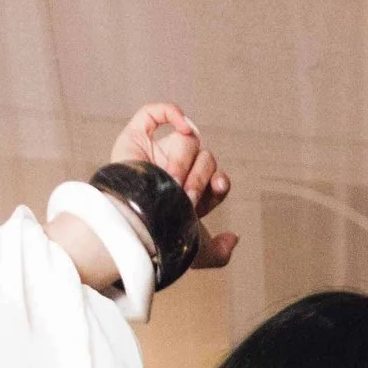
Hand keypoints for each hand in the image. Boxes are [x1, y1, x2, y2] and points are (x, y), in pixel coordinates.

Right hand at [110, 100, 236, 270]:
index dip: (219, 181)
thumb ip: (219, 254)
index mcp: (189, 194)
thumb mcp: (195, 254)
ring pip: (187, 141)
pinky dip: (171, 113)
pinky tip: (183, 126)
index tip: (218, 186)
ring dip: (184, 161)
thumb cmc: (160, 242)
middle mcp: (174, 171)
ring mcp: (154, 154)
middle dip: (198, 178)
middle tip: (185, 197)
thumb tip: (235, 237)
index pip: (215, 180)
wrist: (132, 226)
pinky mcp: (134, 138)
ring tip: (171, 182)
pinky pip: (154, 113)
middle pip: (205, 158)